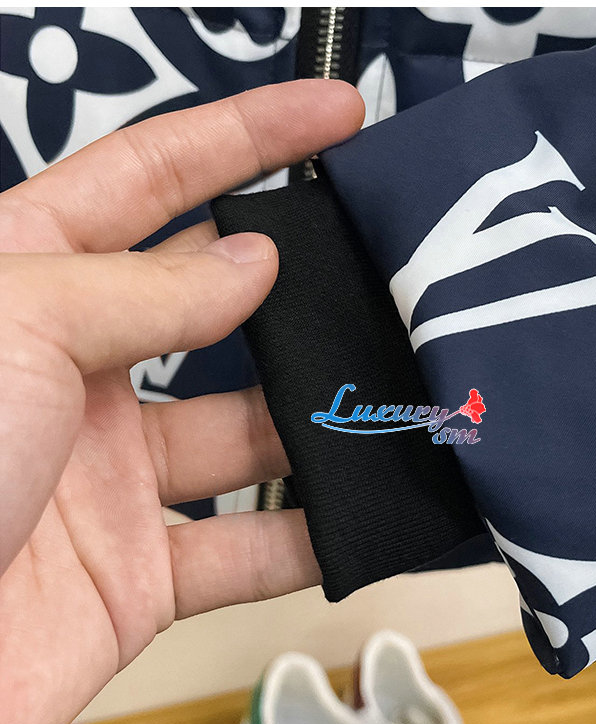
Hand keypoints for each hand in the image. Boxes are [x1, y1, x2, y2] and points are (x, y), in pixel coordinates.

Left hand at [0, 79, 364, 723]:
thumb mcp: (14, 327)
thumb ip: (145, 292)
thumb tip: (252, 262)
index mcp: (29, 284)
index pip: (153, 178)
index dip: (248, 136)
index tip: (334, 114)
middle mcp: (78, 375)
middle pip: (220, 312)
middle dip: (301, 294)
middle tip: (383, 278)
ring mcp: (115, 478)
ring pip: (250, 435)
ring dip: (321, 425)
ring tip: (392, 402)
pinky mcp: (141, 574)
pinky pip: (248, 548)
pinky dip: (310, 538)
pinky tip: (363, 515)